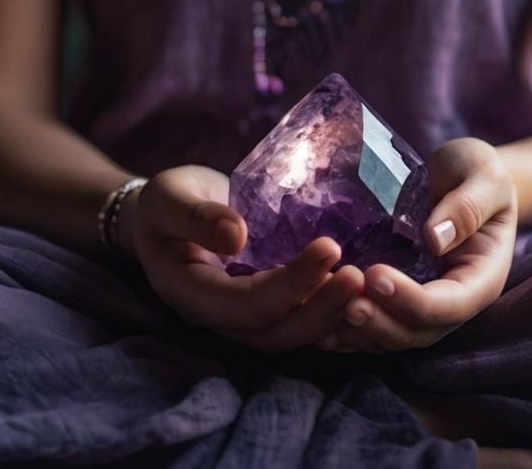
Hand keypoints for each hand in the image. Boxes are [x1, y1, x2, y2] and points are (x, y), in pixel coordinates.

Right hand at [120, 165, 363, 352]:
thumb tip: (237, 237)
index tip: (329, 247)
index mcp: (192, 295)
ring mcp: (244, 318)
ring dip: (332, 316)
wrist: (165, 218)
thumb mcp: (167, 198)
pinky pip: (300, 322)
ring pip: (293, 334)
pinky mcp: (266, 308)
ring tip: (368, 285)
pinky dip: (332, 314)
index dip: (291, 284)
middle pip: (276, 333)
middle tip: (360, 276)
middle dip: (322, 309)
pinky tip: (363, 293)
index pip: (248, 305)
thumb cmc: (163, 204)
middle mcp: (220, 317)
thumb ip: (195, 216)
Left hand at [319, 138, 517, 352]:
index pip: (448, 305)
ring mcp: (422, 303)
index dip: (411, 298)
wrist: (461, 177)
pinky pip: (371, 321)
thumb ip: (468, 204)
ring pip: (390, 335)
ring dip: (358, 331)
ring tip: (323, 311)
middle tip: (345, 304)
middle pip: (416, 332)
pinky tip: (312, 313)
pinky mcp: (395, 297)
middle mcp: (451, 302)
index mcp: (480, 280)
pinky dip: (344, 326)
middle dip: (380, 324)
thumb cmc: (478, 172)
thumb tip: (434, 239)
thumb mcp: (484, 174)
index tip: (376, 274)